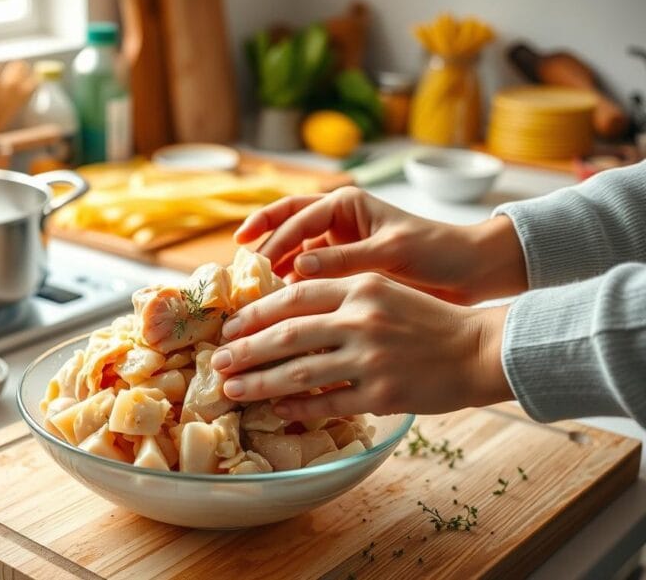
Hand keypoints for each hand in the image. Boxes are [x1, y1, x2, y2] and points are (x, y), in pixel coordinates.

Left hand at [211, 273, 513, 420]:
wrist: (479, 349)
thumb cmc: (426, 321)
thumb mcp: (383, 291)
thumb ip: (339, 297)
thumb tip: (284, 315)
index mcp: (360, 287)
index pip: (294, 295)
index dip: (256, 312)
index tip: (231, 326)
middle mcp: (362, 319)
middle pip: (287, 334)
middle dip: (246, 350)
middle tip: (218, 360)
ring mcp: (371, 358)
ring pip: (300, 372)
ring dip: (261, 383)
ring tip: (233, 389)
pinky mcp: (382, 393)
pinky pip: (327, 403)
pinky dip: (298, 407)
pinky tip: (277, 410)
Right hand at [235, 186, 526, 303]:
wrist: (470, 273)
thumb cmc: (436, 252)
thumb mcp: (391, 252)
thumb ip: (344, 259)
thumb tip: (297, 268)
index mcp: (346, 204)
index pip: (296, 216)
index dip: (271, 237)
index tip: (252, 260)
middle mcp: (337, 221)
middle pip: (285, 228)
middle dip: (261, 246)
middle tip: (239, 272)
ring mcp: (339, 246)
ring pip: (293, 254)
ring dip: (274, 271)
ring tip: (254, 295)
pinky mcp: (344, 271)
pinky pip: (309, 277)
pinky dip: (293, 290)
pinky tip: (281, 309)